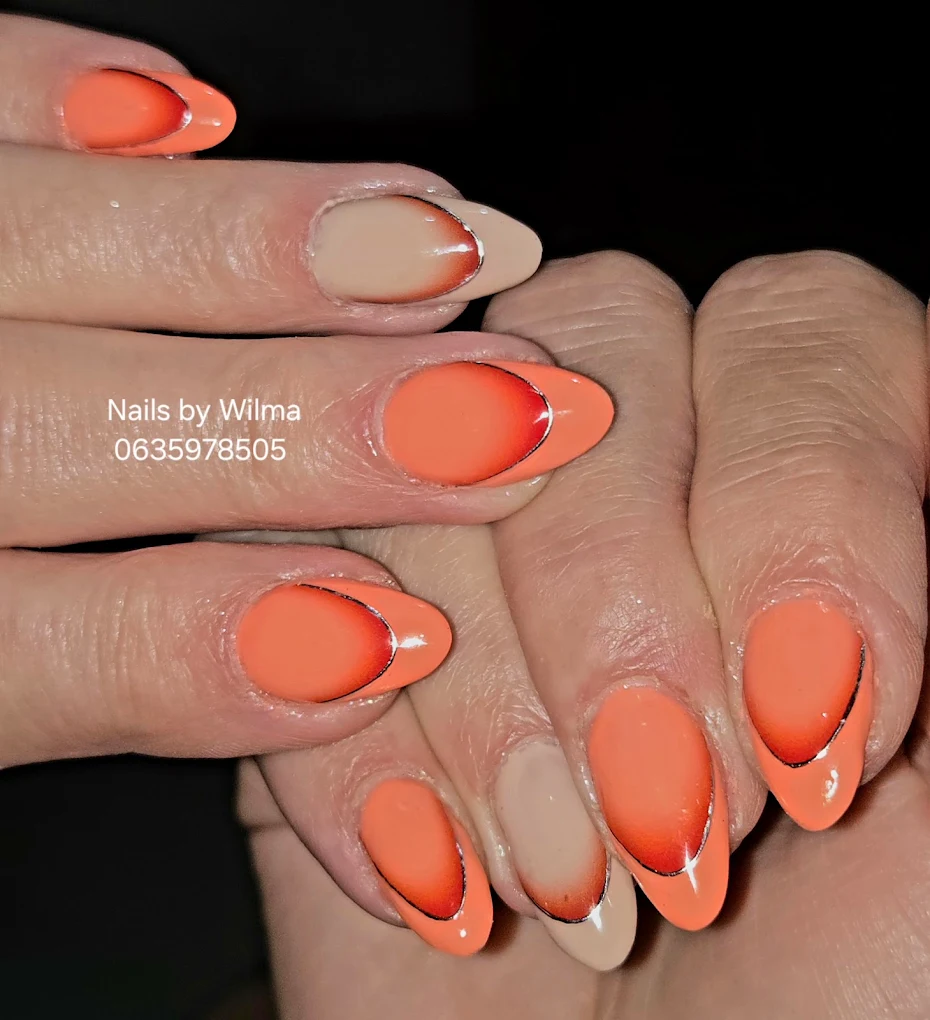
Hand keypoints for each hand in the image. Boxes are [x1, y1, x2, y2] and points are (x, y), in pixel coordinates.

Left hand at [0, 15, 619, 763]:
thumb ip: (124, 677)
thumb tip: (350, 644)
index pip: (48, 645)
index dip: (232, 640)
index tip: (413, 626)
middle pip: (74, 424)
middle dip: (312, 424)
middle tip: (505, 415)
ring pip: (48, 239)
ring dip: (256, 244)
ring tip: (444, 241)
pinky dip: (53, 86)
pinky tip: (183, 110)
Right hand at [244, 251, 929, 1019]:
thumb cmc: (857, 1003)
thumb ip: (928, 554)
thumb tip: (902, 377)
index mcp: (819, 471)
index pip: (801, 326)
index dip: (802, 495)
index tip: (817, 731)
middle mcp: (651, 468)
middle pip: (596, 336)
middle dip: (616, 590)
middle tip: (672, 816)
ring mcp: (483, 537)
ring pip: (427, 445)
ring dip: (487, 689)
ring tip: (562, 875)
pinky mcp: (344, 627)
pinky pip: (285, 570)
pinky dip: (356, 746)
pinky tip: (442, 874)